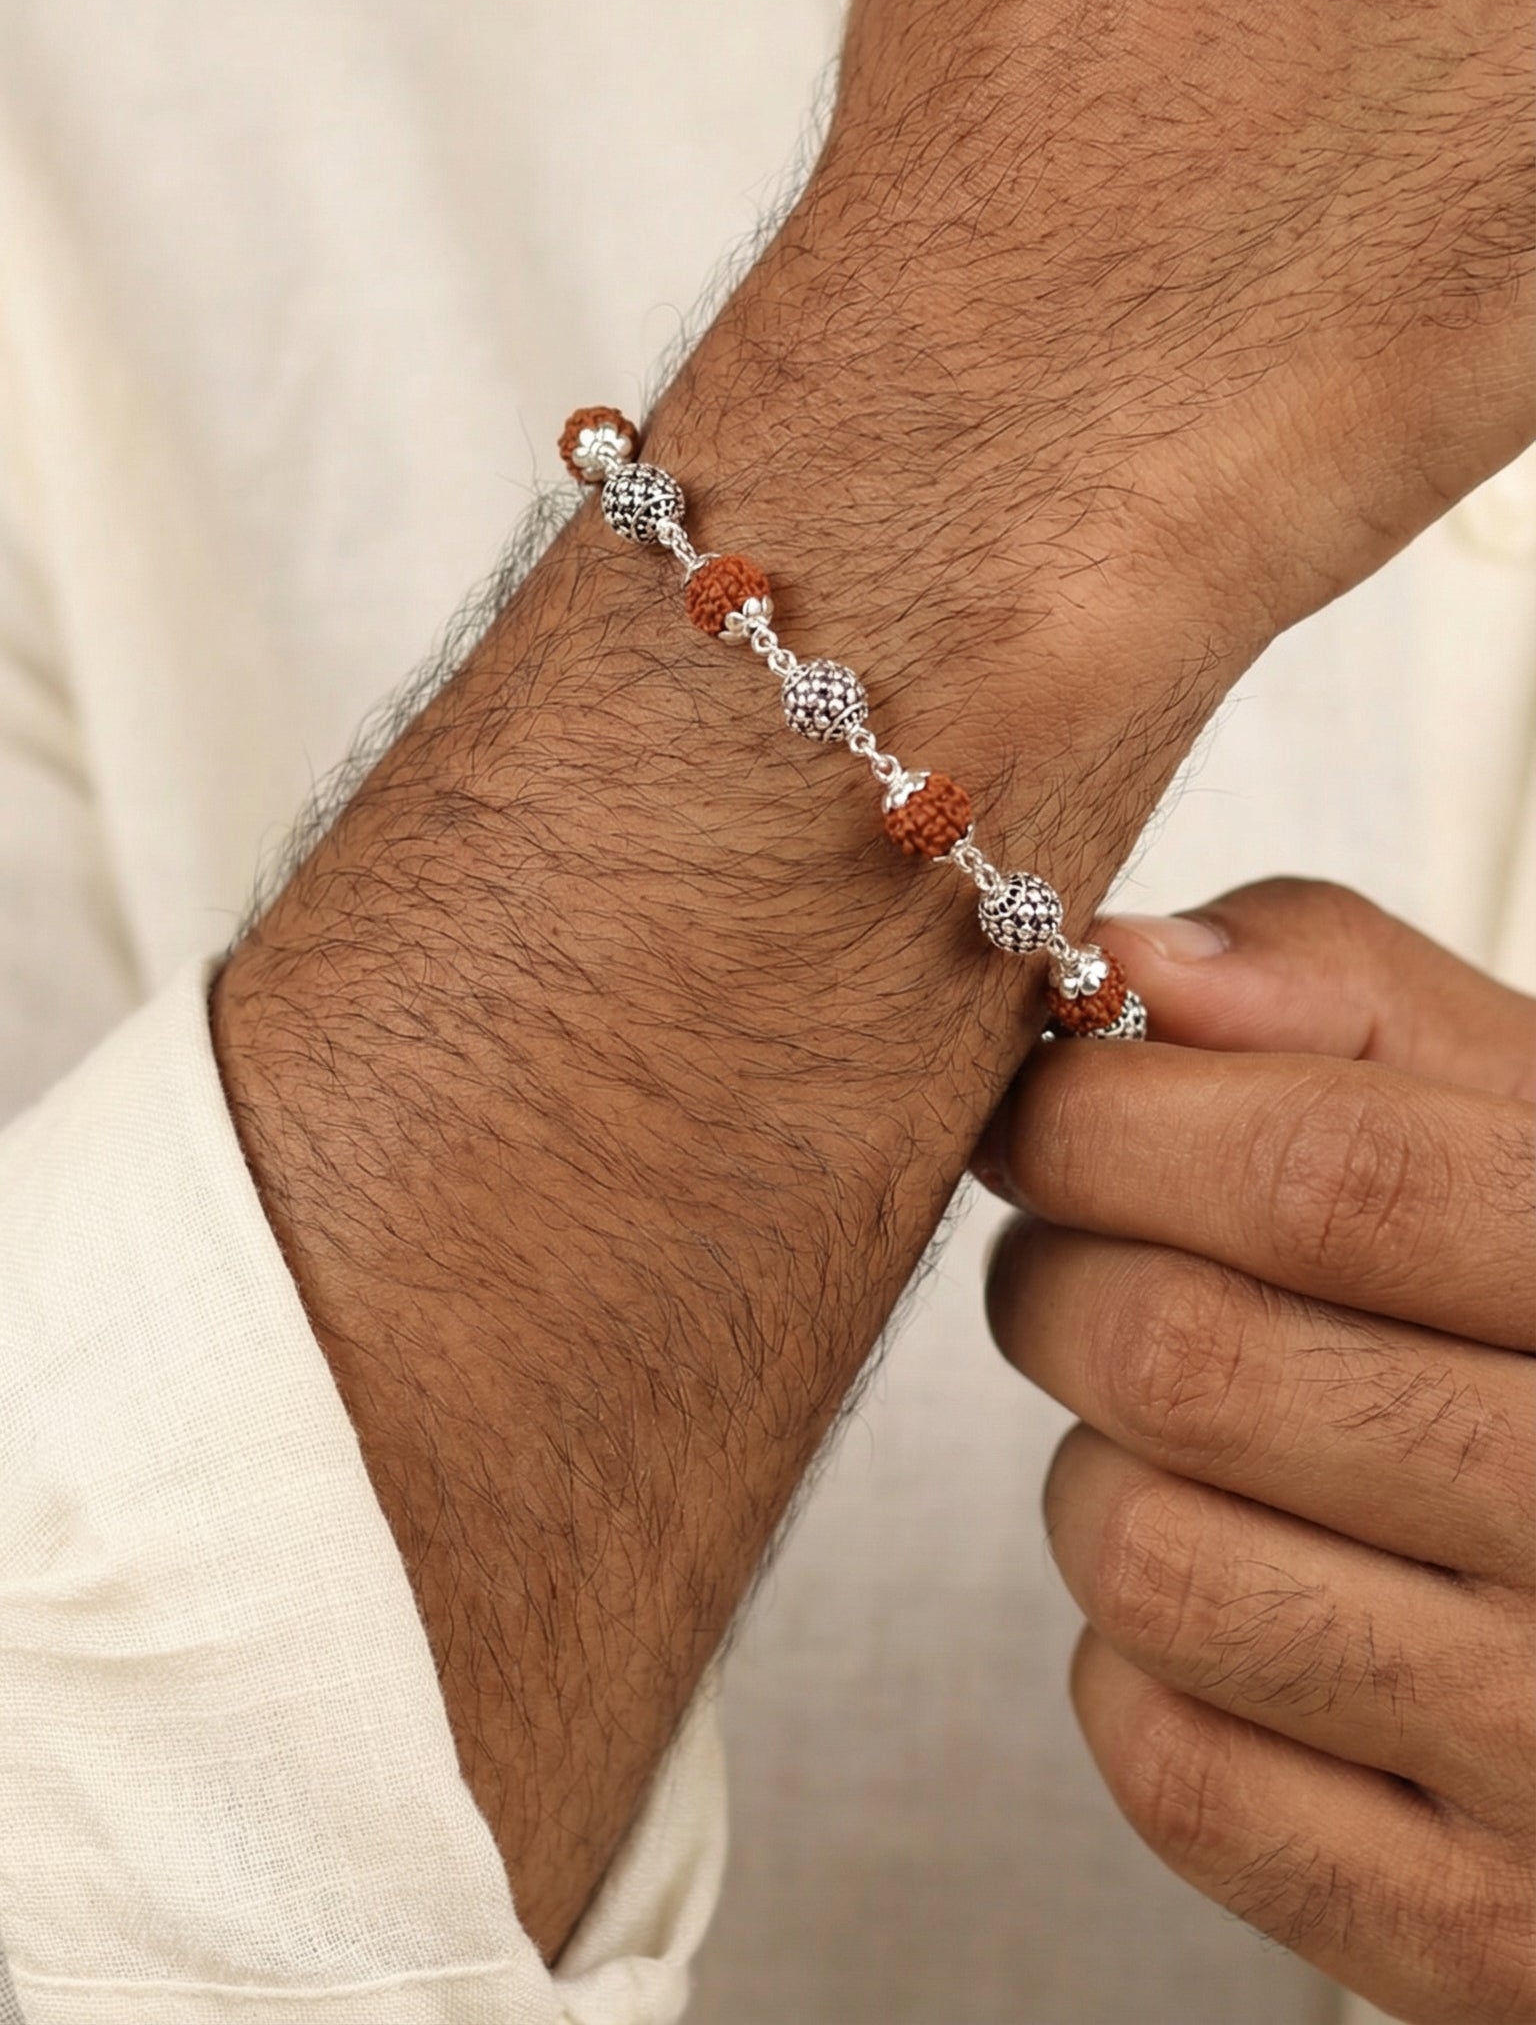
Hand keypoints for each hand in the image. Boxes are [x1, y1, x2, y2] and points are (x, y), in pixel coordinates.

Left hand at [980, 881, 1535, 2022]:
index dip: (1115, 1118)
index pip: (1324, 1181)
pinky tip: (1241, 1593)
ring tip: (1186, 1439)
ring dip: (1097, 1469)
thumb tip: (1133, 966)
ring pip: (1142, 1558)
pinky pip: (1166, 1761)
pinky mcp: (1480, 1933)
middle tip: (1079, 1257)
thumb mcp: (1535, 1125)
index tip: (1033, 1097)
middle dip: (1061, 1278)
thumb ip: (1352, 1004)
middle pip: (1189, 1361)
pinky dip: (1139, 1659)